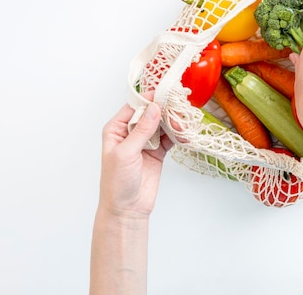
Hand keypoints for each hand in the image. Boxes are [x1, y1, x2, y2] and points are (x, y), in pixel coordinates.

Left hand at [98, 98, 173, 218]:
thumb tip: (153, 108)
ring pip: (162, 124)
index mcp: (116, 129)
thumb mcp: (126, 154)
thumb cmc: (117, 183)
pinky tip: (185, 135)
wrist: (127, 209)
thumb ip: (142, 130)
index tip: (165, 94)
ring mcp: (145, 142)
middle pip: (151, 113)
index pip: (134, 107)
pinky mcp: (157, 152)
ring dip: (173, 123)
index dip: (149, 99)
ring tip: (183, 125)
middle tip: (179, 111)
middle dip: (165, 110)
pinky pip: (170, 138)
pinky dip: (178, 136)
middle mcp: (131, 133)